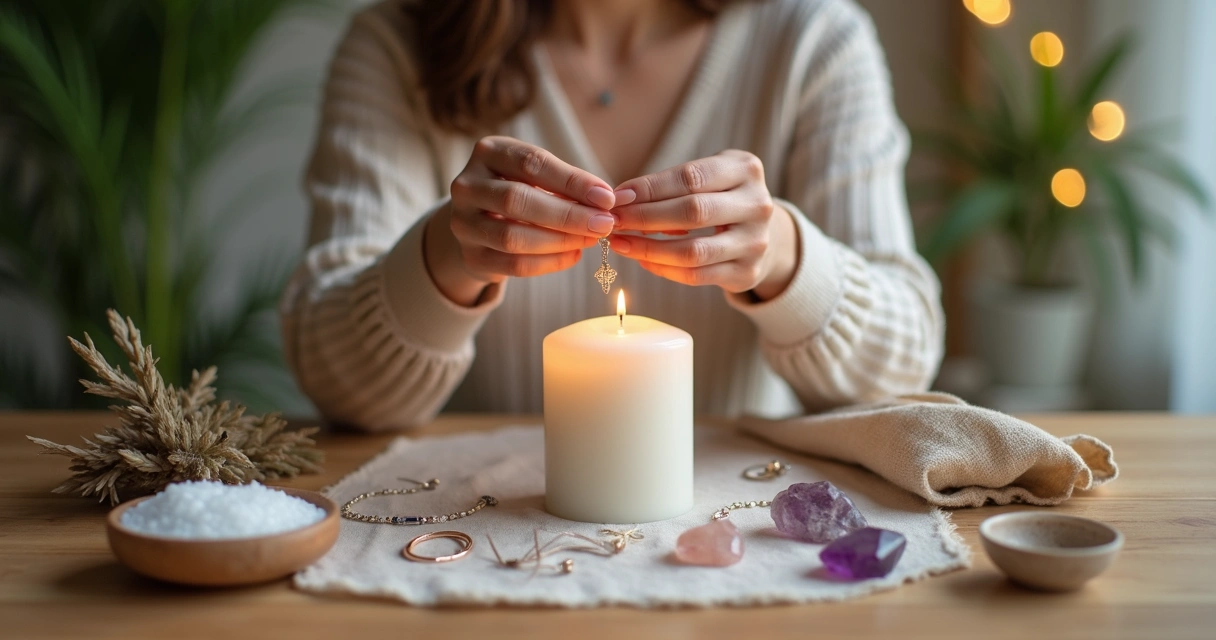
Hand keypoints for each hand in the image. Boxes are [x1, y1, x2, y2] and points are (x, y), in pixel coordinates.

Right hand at [425, 137, 615, 304]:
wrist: (481, 222)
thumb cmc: (521, 190)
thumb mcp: (537, 176)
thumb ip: (566, 185)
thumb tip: (605, 201)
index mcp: (488, 153)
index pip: (531, 163)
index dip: (572, 181)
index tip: (606, 198)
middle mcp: (467, 185)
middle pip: (517, 200)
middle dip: (568, 215)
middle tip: (604, 224)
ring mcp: (463, 223)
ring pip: (513, 236)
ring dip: (560, 241)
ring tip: (591, 240)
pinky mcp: (470, 256)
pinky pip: (513, 265)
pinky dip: (549, 263)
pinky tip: (574, 255)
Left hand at [608, 150, 797, 299]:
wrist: (763, 234)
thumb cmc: (721, 199)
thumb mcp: (709, 177)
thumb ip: (671, 183)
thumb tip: (620, 199)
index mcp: (745, 170)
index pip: (690, 178)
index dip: (649, 188)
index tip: (616, 198)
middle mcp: (757, 205)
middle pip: (692, 212)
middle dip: (645, 217)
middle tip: (612, 221)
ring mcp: (755, 242)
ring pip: (693, 250)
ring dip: (648, 248)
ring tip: (620, 243)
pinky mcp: (747, 273)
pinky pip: (696, 275)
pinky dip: (663, 269)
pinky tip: (642, 260)